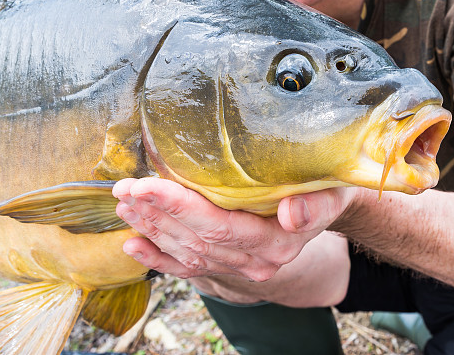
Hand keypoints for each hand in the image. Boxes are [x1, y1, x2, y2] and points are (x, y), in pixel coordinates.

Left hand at [112, 178, 354, 281]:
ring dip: (151, 229)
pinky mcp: (226, 268)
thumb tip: (291, 213)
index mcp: (276, 243)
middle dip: (155, 213)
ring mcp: (239, 268)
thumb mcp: (329, 191)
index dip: (179, 207)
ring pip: (187, 252)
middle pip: (196, 239)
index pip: (219, 225)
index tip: (146, 185)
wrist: (325, 208)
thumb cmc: (325, 188)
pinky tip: (132, 245)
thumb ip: (313, 205)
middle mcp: (255, 262)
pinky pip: (187, 269)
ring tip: (124, 204)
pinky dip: (157, 258)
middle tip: (123, 188)